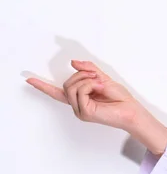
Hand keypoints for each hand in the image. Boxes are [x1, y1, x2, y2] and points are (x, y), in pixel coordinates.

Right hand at [25, 60, 141, 129]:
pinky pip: (80, 91)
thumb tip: (73, 62)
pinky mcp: (84, 112)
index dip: (42, 86)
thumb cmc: (119, 97)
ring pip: (72, 86)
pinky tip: (100, 88)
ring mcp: (80, 110)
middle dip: (82, 74)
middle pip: (67, 83)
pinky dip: (90, 84)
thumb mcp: (103, 78)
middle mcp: (77, 105)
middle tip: (98, 77)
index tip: (28, 79)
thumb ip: (88, 69)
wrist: (131, 109)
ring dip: (87, 79)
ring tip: (101, 84)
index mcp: (80, 98)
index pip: (57, 92)